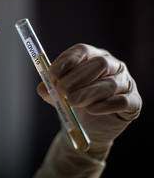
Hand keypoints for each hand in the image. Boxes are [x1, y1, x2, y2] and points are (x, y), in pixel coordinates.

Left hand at [37, 43, 141, 159]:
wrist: (90, 127)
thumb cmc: (76, 103)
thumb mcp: (60, 95)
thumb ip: (50, 90)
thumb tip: (43, 88)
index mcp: (92, 57)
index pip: (82, 51)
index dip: (67, 60)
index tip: (52, 72)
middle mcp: (112, 66)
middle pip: (99, 64)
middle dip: (77, 76)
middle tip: (61, 89)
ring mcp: (125, 83)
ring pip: (109, 83)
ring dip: (88, 92)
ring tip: (72, 101)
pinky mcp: (133, 102)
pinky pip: (122, 101)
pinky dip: (105, 105)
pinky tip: (91, 110)